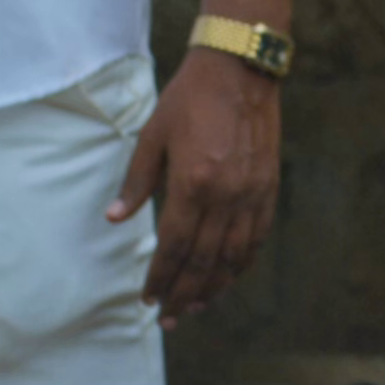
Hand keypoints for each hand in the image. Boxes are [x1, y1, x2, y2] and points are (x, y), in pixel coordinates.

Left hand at [108, 48, 281, 327]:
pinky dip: (244, 260)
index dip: (161, 276)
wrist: (240, 66)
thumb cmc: (189, 98)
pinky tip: (231, 274)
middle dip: (184, 292)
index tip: (148, 297)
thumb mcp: (153, 135)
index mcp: (193, 182)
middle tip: (169, 317)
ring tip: (197, 305)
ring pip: (235, 254)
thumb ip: (136, 181)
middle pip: (205, 259)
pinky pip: (258, 234)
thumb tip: (115, 218)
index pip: (175, 245)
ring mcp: (252, 191)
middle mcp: (226, 194)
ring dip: (215, 285)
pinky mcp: (269, 184)